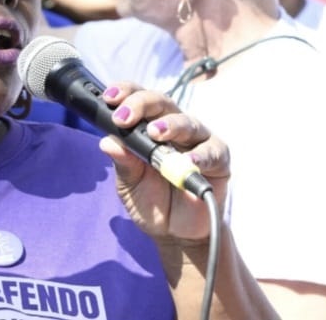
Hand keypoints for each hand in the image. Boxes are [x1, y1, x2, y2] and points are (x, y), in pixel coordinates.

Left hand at [99, 83, 229, 240]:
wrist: (175, 232)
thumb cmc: (151, 201)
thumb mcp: (129, 184)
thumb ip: (122, 163)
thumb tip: (107, 142)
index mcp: (147, 126)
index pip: (137, 98)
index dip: (124, 93)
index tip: (109, 98)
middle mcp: (173, 126)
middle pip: (161, 102)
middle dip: (141, 105)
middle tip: (124, 118)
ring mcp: (197, 140)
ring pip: (186, 122)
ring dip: (170, 125)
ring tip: (156, 134)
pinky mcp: (218, 159)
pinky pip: (212, 151)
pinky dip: (200, 156)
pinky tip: (188, 163)